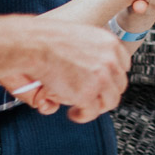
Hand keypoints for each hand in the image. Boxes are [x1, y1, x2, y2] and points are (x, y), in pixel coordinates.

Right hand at [3, 18, 130, 121]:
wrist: (32, 44)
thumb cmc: (44, 38)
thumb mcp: (74, 39)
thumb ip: (80, 59)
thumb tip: (80, 74)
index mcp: (108, 42)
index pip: (122, 64)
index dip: (111, 76)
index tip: (101, 82)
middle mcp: (110, 59)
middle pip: (119, 84)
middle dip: (104, 93)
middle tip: (89, 97)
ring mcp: (102, 77)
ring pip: (110, 101)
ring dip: (96, 106)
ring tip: (81, 107)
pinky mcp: (88, 93)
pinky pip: (92, 112)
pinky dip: (82, 116)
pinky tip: (73, 114)